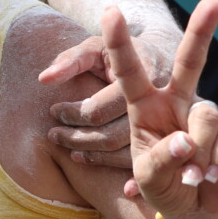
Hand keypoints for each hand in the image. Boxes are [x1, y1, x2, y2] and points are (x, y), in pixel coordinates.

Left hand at [39, 31, 173, 170]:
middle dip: (77, 138)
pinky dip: (119, 170)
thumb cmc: (121, 54)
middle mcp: (162, 104)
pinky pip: (145, 164)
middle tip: (53, 135)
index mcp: (143, 77)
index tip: (53, 110)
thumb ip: (71, 61)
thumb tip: (43, 79)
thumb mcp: (96, 48)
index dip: (72, 113)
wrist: (165, 63)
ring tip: (70, 150)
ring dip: (94, 155)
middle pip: (112, 135)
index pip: (98, 109)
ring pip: (125, 153)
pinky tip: (91, 161)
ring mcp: (172, 126)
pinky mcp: (173, 142)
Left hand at [103, 0, 217, 218]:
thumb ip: (158, 157)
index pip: (129, 70)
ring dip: (195, 153)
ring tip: (188, 177)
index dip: (119, 42)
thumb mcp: (146, 175)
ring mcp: (204, 116)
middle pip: (189, 61)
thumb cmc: (159, 184)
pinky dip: (210, 166)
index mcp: (145, 105)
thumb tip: (185, 141)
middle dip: (201, 30)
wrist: (193, 210)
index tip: (109, 10)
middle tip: (214, 0)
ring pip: (204, 119)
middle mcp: (176, 103)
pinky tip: (204, 180)